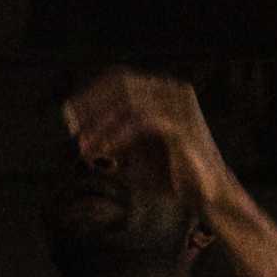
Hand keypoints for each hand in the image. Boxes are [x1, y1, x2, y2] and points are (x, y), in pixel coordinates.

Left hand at [61, 69, 240, 227]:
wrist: (207, 196)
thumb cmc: (172, 177)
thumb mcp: (137, 154)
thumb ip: (115, 141)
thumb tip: (82, 138)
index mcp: (164, 92)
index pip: (121, 80)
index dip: (92, 95)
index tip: (69, 117)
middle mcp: (173, 91)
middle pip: (122, 84)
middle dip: (91, 104)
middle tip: (69, 126)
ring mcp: (179, 105)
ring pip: (128, 102)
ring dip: (100, 124)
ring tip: (82, 147)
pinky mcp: (180, 125)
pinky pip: (138, 123)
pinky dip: (115, 137)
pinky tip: (99, 153)